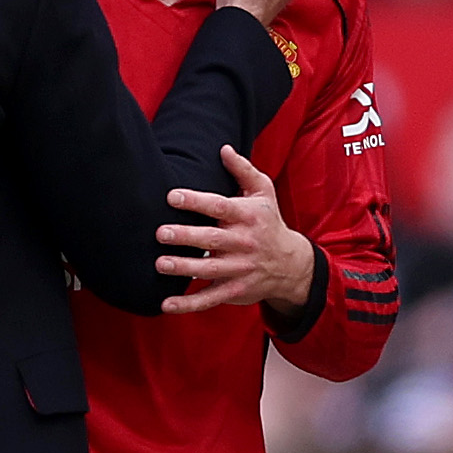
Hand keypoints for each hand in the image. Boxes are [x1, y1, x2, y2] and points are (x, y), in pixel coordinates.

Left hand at [155, 147, 316, 314]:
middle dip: (186, 236)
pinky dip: (188, 305)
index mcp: (248, 216)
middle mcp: (245, 243)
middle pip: (212, 239)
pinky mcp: (235, 290)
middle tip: (160, 233)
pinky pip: (210, 299)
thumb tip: (223, 147)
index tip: (172, 196)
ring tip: (160, 264)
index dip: (196, 201)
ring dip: (184, 268)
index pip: (220, 207)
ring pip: (210, 269)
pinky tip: (165, 305)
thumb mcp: (264, 192)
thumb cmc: (269, 222)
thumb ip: (243, 170)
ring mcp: (240, 269)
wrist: (293, 264)